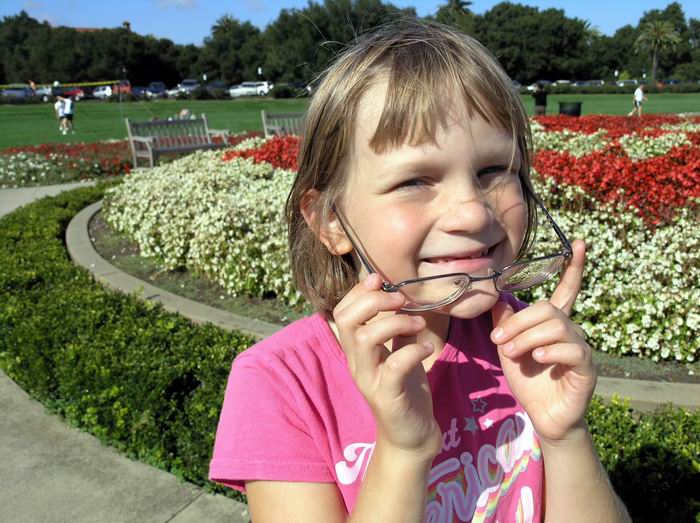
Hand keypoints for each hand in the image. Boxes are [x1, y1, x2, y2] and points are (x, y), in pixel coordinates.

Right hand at [333, 273, 440, 460]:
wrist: (411, 437)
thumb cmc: (405, 392)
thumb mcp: (399, 354)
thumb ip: (396, 331)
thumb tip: (403, 300)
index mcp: (357, 351)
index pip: (342, 312)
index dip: (358, 291)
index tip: (380, 281)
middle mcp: (357, 363)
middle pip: (347, 320)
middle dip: (374, 301)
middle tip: (401, 301)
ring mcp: (369, 380)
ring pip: (364, 338)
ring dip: (395, 323)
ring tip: (418, 324)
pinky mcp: (387, 396)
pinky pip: (393, 366)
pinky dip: (413, 351)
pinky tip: (428, 349)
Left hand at [490, 240, 595, 443]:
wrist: (543, 417)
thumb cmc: (529, 381)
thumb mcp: (508, 348)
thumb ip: (505, 323)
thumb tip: (496, 297)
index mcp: (554, 324)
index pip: (566, 290)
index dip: (573, 267)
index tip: (579, 243)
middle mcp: (571, 331)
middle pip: (547, 309)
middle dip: (518, 322)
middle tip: (498, 341)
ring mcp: (581, 349)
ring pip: (556, 326)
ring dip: (527, 337)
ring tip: (512, 353)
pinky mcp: (586, 369)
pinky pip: (572, 349)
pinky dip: (550, 350)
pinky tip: (538, 358)